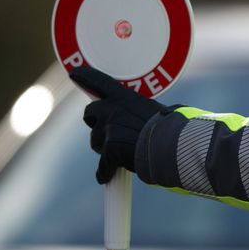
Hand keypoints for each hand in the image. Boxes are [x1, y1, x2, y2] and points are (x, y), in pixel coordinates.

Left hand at [68, 66, 166, 182]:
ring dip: (104, 146)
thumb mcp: (155, 109)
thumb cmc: (172, 128)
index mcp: (124, 97)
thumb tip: (148, 115)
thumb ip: (140, 109)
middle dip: (96, 122)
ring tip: (122, 151)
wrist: (173, 145)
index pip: (98, 80)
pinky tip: (107, 175)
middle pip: (90, 113)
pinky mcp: (109, 150)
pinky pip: (102, 165)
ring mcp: (109, 130)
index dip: (85, 76)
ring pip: (95, 140)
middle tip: (109, 130)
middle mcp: (112, 110)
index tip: (75, 74)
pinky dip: (105, 172)